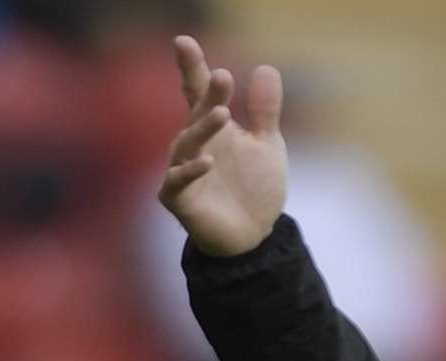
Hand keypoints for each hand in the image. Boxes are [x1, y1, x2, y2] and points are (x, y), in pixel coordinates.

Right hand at [158, 35, 287, 257]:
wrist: (253, 234)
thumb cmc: (254, 186)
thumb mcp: (267, 145)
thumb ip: (264, 110)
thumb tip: (266, 66)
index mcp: (211, 127)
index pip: (199, 92)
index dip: (192, 67)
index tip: (184, 41)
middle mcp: (192, 144)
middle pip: (196, 113)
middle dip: (207, 95)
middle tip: (222, 76)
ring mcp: (182, 170)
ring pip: (186, 144)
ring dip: (203, 128)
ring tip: (222, 113)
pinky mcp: (179, 199)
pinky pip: (178, 182)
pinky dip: (190, 171)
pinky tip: (207, 161)